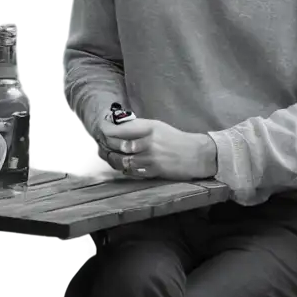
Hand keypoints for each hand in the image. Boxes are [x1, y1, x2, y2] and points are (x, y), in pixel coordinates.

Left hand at [95, 117, 215, 181]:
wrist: (197, 155)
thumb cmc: (175, 139)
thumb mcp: (158, 126)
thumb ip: (138, 127)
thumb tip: (116, 125)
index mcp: (149, 128)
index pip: (119, 128)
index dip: (105, 129)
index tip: (100, 129)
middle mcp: (148, 142)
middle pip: (117, 145)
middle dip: (105, 145)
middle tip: (99, 143)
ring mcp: (150, 158)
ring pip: (121, 160)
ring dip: (112, 159)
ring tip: (107, 155)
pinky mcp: (153, 171)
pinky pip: (131, 171)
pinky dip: (124, 168)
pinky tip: (121, 165)